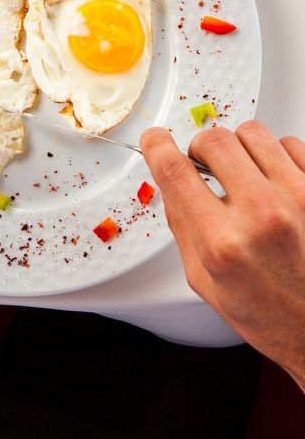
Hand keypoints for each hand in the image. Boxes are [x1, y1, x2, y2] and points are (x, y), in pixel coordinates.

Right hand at [141, 121, 304, 390]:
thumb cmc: (272, 313)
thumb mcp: (204, 279)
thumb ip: (182, 227)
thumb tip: (170, 183)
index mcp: (222, 242)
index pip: (174, 171)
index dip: (157, 146)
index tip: (155, 139)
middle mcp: (262, 216)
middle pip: (213, 140)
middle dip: (201, 148)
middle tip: (205, 165)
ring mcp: (300, 199)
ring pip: (253, 133)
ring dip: (239, 148)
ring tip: (244, 173)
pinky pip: (291, 144)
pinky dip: (276, 156)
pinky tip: (274, 181)